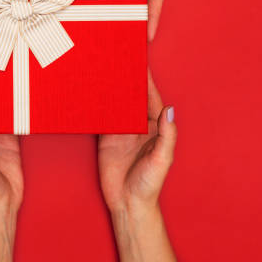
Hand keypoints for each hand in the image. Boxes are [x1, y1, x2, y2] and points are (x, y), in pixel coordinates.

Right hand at [98, 71, 176, 260]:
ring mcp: (121, 130)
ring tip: (103, 68)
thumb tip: (170, 111)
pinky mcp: (106, 137)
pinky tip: (91, 90)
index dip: (146, 80)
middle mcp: (138, 125)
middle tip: (118, 57)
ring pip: (116, 103)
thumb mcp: (162, 161)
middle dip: (127, 78)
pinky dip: (97, 104)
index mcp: (155, 128)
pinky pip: (101, 116)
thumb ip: (167, 137)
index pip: (151, 98)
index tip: (141, 61)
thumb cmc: (149, 185)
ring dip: (111, 87)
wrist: (128, 204)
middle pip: (132, 96)